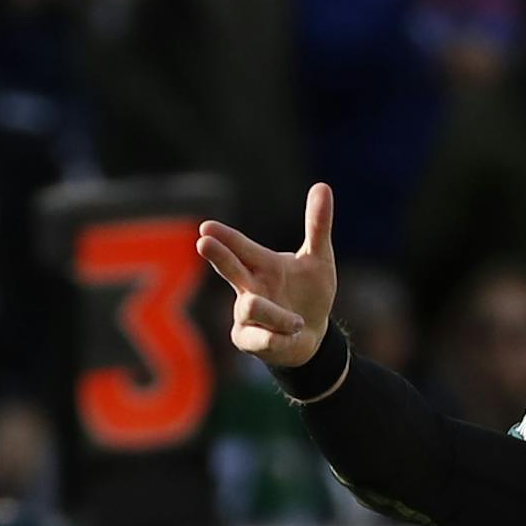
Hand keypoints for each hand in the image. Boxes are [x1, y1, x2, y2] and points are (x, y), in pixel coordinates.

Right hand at [196, 184, 336, 368]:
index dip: (226, 237)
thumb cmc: (309, 292)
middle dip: (219, 257)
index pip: (241, 247)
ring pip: (251, 307)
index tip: (207, 227)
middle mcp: (249, 286)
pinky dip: (277, 337)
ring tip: (297, 321)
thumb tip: (322, 185)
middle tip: (203, 243)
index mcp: (262, 264)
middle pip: (230, 269)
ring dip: (273, 313)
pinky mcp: (249, 339)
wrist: (312, 335)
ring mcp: (246, 314)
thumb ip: (317, 226)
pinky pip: (261, 339)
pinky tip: (288, 336)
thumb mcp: (318, 259)